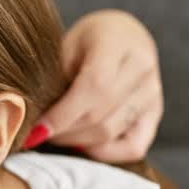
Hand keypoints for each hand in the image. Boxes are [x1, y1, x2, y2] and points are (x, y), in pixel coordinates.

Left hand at [27, 9, 163, 162]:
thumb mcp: (64, 46)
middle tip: (39, 133)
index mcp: (119, 42)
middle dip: (64, 132)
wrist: (120, 35)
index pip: (94, 87)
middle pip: (101, 116)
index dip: (61, 115)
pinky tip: (82, 143)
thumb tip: (32, 122)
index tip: (34, 131)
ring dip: (76, 142)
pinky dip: (103, 153)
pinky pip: (132, 148)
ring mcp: (153, 93)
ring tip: (55, 135)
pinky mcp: (155, 114)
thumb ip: (55, 79)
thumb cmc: (84, 41)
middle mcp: (143, 68)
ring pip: (111, 133)